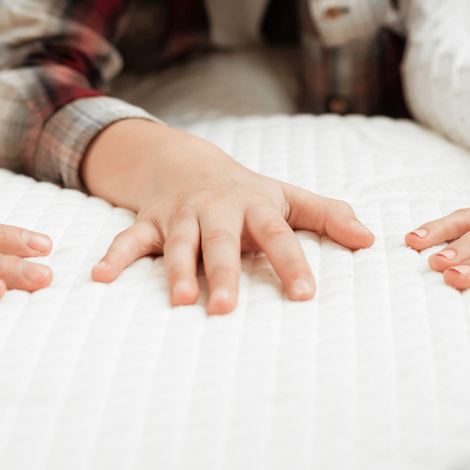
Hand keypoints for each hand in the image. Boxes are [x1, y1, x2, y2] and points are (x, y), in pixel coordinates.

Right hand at [84, 121, 374, 313]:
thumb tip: (370, 238)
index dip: (291, 264)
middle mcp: (216, 211)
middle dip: (222, 274)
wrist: (184, 160)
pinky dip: (114, 257)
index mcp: (253, 207)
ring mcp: (179, 216)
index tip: (303, 295)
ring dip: (174, 273)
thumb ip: (327, 216)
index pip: (278, 236)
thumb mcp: (287, 197)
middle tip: (226, 309)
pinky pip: (129, 241)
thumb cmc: (245, 191)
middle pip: (220, 244)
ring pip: (177, 246)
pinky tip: (99, 278)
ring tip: (179, 302)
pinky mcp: (149, 222)